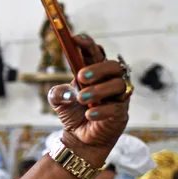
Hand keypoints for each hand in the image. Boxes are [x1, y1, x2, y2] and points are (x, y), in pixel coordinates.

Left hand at [48, 35, 129, 167]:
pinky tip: (88, 115)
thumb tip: (68, 93)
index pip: (95, 53)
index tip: (75, 39)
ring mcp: (117, 97)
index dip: (87, 44)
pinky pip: (116, 107)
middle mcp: (108, 81)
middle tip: (80, 76)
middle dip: (98, 68)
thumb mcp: (58, 102)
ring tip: (81, 98)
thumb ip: (57, 93)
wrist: (80, 139)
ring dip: (98, 90)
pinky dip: (101, 110)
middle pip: (113, 66)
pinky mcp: (121, 113)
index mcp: (93, 73)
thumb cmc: (73, 114)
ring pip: (118, 85)